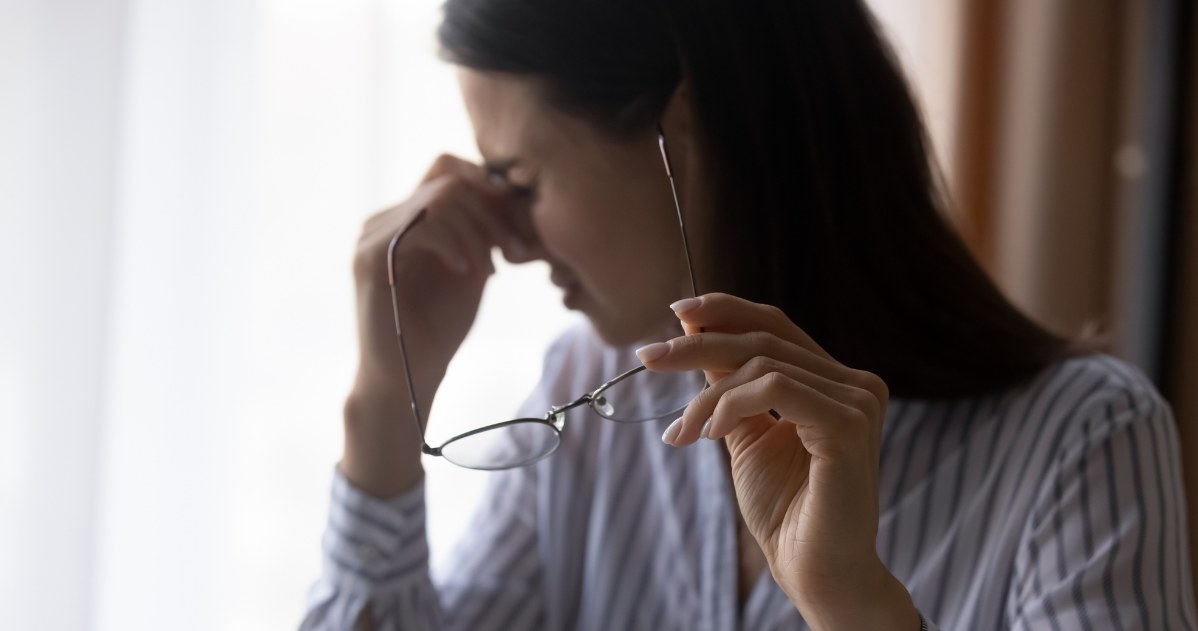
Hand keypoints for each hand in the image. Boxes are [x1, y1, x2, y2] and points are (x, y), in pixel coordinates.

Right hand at [343, 154, 540, 497]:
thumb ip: (483, 233)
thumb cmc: (440, 329)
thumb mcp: (473, 269)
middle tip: (516, 252)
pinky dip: (456, 244)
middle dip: (493, 213)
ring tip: (491, 270)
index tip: (516, 225)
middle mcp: (383, 220)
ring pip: (440, 198)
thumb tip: (511, 195)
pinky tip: (469, 272)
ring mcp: (372, 236)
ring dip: (479, 232)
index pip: (445, 168)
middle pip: (449, 180)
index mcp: (406, 219)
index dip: (486, 184)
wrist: (408, 378)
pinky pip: (423, 226)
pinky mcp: (369, 258)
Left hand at [639, 293, 918, 629]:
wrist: (812, 569)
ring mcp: (857, 402)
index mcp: (836, 382)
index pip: (778, 326)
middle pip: (765, 338)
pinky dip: (730, 404)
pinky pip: (774, 388)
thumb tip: (695, 332)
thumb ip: (729, 385)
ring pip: (762, 364)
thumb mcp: (745, 432)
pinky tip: (708, 433)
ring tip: (684, 431)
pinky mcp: (847, 424)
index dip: (726, 310)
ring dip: (707, 396)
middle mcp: (855, 384)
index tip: (676, 312)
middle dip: (698, 344)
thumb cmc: (783, 510)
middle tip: (648, 357)